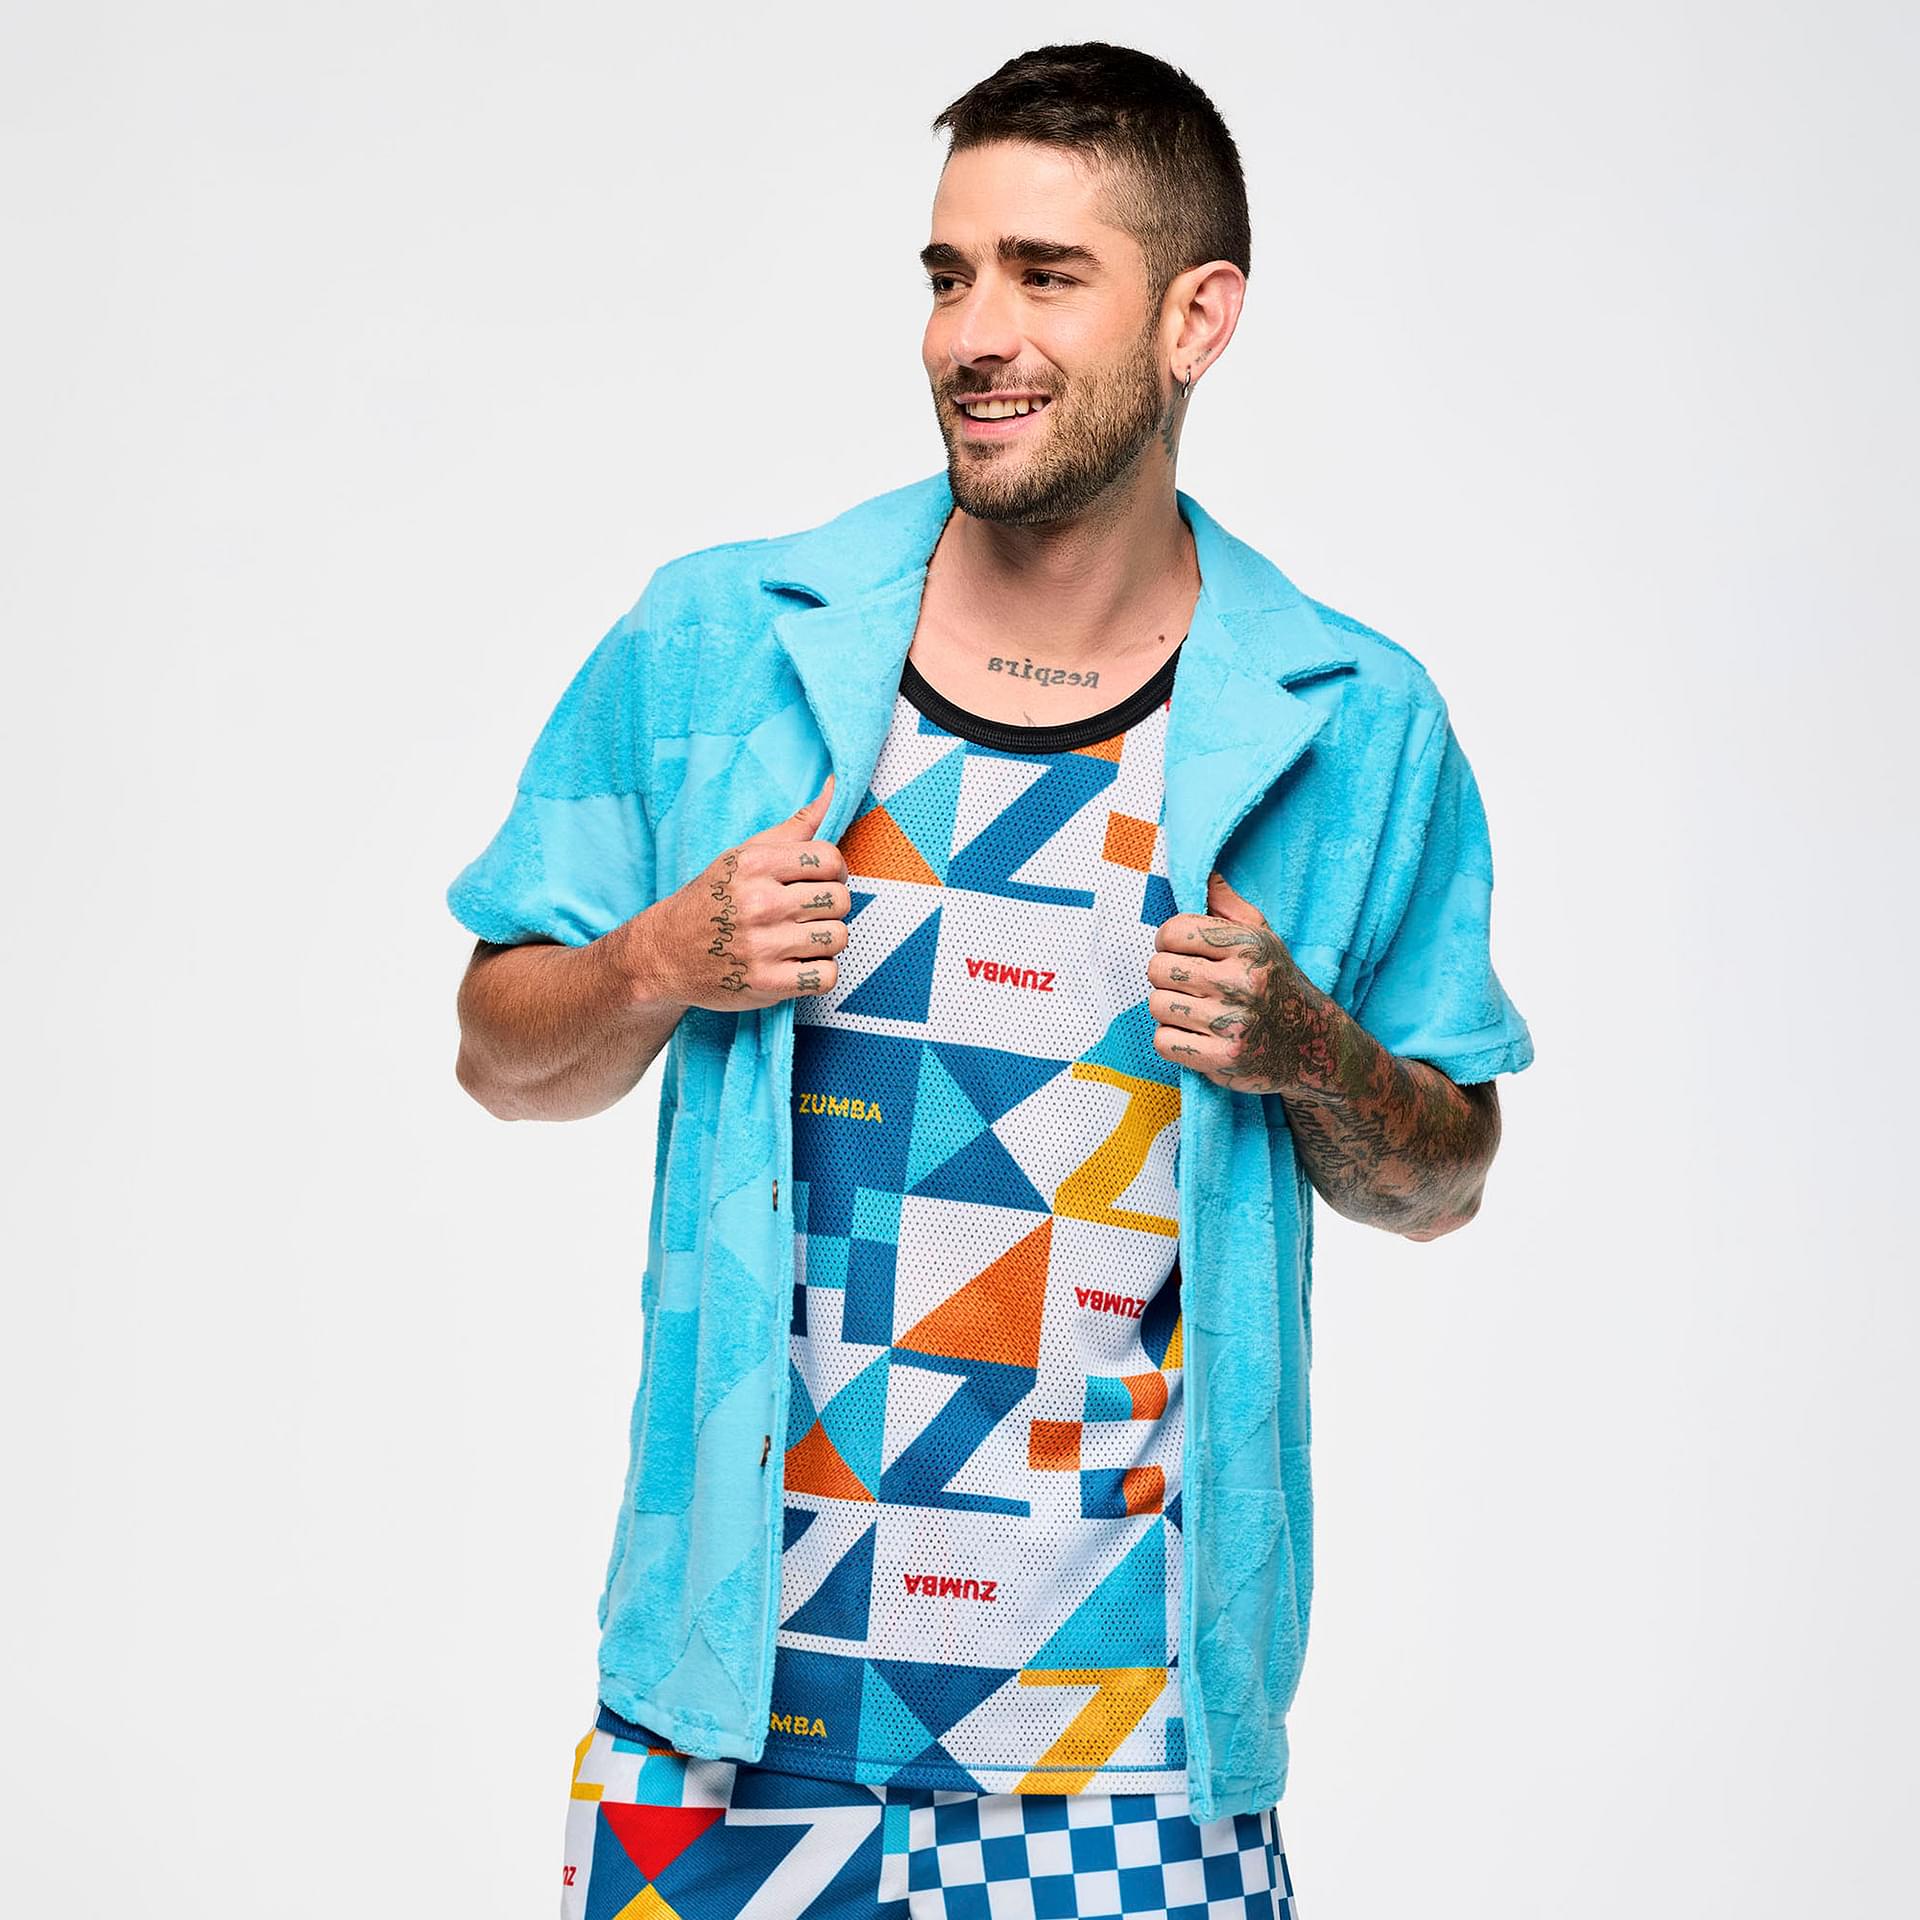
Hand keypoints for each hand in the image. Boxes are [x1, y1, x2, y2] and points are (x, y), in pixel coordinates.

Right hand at [625, 774, 850, 1011]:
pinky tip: (797, 964)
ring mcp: (762, 946)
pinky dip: (819, 973)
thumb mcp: (743, 856)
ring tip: (799, 939)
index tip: (819, 882)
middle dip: (829, 907)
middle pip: (839, 900)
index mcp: (755, 865)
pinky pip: (827, 976)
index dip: (834, 872)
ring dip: (824, 941)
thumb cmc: (711, 900)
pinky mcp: (766, 984)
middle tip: (805, 913)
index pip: (830, 859)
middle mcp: (759, 903)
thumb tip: (834, 787)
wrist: (663, 954)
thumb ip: (793, 828)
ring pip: (838, 937)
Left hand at [1146, 869, 1321, 1092]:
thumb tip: (1205, 873)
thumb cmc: (1277, 983)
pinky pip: (1164, 1041)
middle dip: (1165, 975)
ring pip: (1158, 1005)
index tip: (1179, 951)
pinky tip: (1195, 1034)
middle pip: (1159, 969)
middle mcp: (1242, 982)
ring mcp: (1233, 1023)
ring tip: (1194, 1009)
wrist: (1312, 1045)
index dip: (1167, 941)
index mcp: (1249, 946)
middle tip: (1187, 983)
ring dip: (1169, 1008)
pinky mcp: (1223, 1058)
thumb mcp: (1263, 938)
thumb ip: (1229, 906)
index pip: (1173, 932)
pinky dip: (1173, 1039)